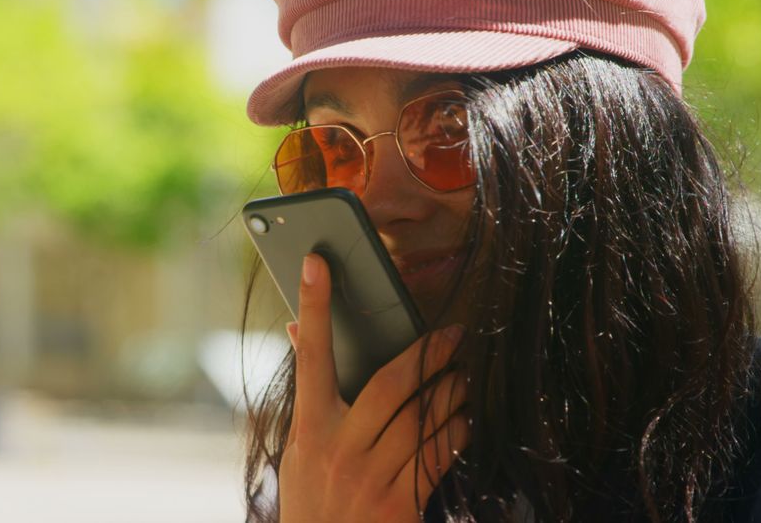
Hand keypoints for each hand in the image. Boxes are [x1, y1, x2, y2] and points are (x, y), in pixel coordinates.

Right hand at [278, 254, 468, 522]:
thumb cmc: (310, 499)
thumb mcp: (298, 448)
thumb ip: (308, 394)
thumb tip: (296, 330)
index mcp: (309, 429)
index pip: (311, 356)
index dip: (313, 306)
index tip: (317, 262)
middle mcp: (339, 449)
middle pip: (390, 385)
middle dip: (427, 354)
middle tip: (454, 334)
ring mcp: (371, 478)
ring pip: (423, 419)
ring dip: (450, 392)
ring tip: (464, 375)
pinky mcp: (400, 504)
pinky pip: (438, 456)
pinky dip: (456, 432)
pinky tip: (464, 418)